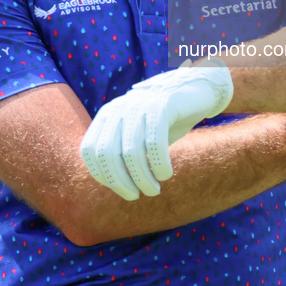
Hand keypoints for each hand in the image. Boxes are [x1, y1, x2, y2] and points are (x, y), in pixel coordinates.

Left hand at [80, 62, 233, 199]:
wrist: (196, 90)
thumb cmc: (164, 120)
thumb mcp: (138, 132)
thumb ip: (121, 150)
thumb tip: (112, 183)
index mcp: (108, 114)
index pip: (89, 150)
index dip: (101, 175)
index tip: (121, 188)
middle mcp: (120, 108)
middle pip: (107, 154)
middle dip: (120, 182)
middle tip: (136, 196)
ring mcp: (140, 105)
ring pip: (131, 153)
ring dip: (142, 179)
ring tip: (154, 190)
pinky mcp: (162, 106)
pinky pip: (155, 144)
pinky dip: (159, 165)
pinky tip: (166, 174)